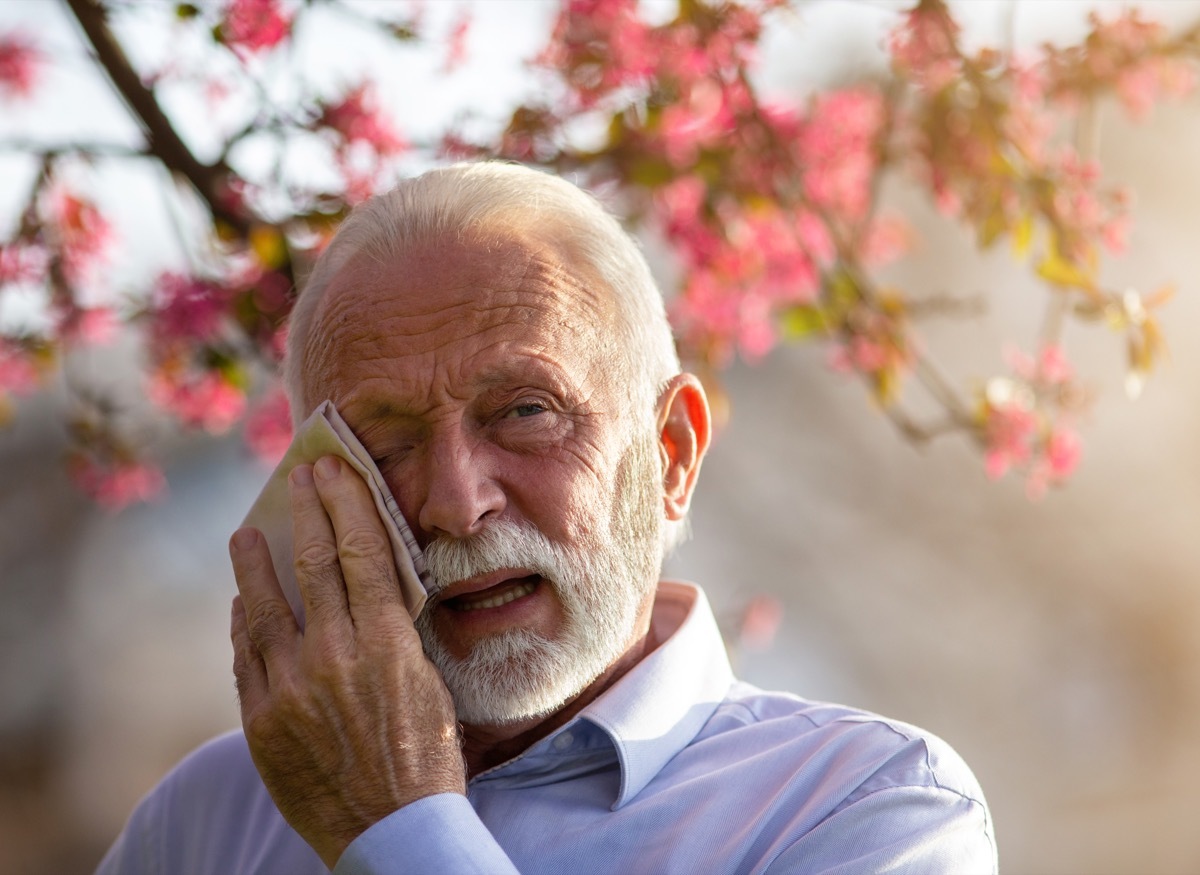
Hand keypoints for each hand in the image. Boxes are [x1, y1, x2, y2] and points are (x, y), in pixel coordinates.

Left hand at [230, 455, 466, 867]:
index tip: (335, 471)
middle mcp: (336, 656)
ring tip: (246, 533)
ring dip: (255, 564)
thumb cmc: (425, 758)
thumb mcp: (429, 684)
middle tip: (299, 477)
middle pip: (315, 565)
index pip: (363, 553)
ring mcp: (292, 688)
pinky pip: (247, 657)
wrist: (391, 830)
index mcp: (388, 645)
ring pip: (266, 607)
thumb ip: (397, 634)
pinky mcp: (262, 720)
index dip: (347, 505)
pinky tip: (242, 604)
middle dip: (308, 513)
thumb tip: (375, 587)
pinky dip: (244, 624)